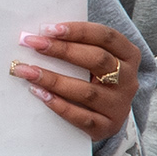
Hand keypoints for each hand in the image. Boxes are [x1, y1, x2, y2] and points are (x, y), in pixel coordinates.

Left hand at [15, 19, 138, 140]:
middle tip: (34, 44)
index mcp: (129, 56)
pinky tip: (39, 93)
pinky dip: (59, 105)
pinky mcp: (107, 127)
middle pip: (97, 60)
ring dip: (53, 79)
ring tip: (27, 71)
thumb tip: (42, 35)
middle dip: (62, 50)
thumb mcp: (99, 59)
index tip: (48, 29)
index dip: (78, 30)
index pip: (106, 37)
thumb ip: (79, 46)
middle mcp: (128, 80)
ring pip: (86, 91)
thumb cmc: (97, 79)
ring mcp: (119, 105)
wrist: (110, 117)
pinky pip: (82, 117)